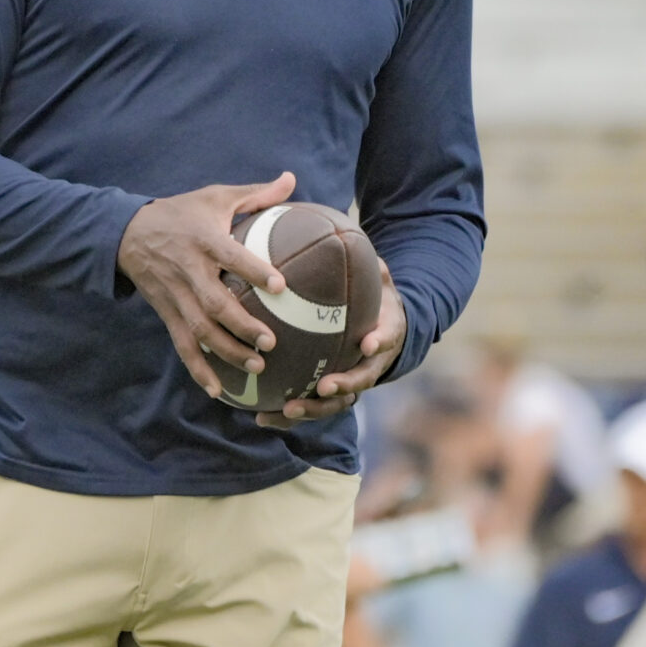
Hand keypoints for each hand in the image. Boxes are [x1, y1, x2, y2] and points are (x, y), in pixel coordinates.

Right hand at [116, 172, 295, 399]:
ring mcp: (175, 296)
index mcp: (203, 239)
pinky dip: (198, 369)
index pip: (230, 256)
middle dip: (242, 325)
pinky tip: (217, 390)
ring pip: (199, 330)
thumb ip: (255, 193)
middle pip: (214, 303)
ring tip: (257, 366)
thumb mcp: (214, 196)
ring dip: (226, 351)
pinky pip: (182, 345)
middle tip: (271, 342)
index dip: (253, 271)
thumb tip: (292, 178)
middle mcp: (188, 271)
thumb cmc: (181, 212)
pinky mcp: (166, 313)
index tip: (281, 285)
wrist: (127, 232)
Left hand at [258, 258, 403, 428]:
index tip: (367, 343)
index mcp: (385, 334)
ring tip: (285, 409)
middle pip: (361, 382)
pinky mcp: (328, 394)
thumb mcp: (376, 276)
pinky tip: (259, 415)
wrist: (383, 326)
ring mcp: (350, 382)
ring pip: (334, 403)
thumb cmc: (375, 297)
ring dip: (312, 409)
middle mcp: (370, 364)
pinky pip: (308, 405)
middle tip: (324, 386)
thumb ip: (365, 261)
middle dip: (344, 386)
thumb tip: (349, 231)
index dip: (380, 342)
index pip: (387, 339)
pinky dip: (287, 413)